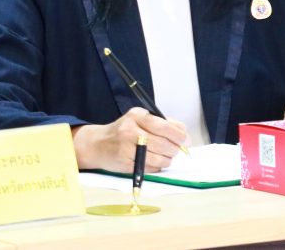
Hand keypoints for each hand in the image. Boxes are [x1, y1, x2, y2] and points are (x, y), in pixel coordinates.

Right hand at [71, 107, 188, 171]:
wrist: (97, 144)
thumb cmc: (125, 130)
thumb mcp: (141, 119)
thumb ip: (164, 123)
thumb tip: (184, 133)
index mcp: (137, 116)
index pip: (162, 125)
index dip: (177, 134)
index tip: (186, 140)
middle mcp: (130, 131)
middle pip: (162, 143)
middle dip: (174, 149)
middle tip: (177, 150)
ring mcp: (125, 148)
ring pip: (157, 158)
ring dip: (167, 160)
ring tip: (167, 157)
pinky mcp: (124, 164)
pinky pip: (148, 168)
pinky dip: (157, 167)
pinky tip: (155, 162)